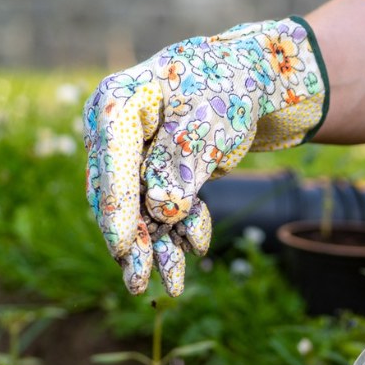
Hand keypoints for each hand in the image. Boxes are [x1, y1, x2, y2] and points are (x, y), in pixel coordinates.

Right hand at [83, 17, 327, 295]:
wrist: (252, 78)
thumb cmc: (227, 87)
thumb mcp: (208, 123)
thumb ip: (181, 166)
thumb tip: (163, 210)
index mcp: (118, 104)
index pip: (112, 162)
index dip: (117, 209)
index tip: (122, 248)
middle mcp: (115, 131)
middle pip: (118, 194)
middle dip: (135, 242)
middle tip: (140, 285)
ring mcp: (132, 153)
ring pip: (140, 209)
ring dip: (158, 247)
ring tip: (172, 286)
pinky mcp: (155, 171)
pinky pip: (163, 208)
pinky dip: (181, 227)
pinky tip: (197, 245)